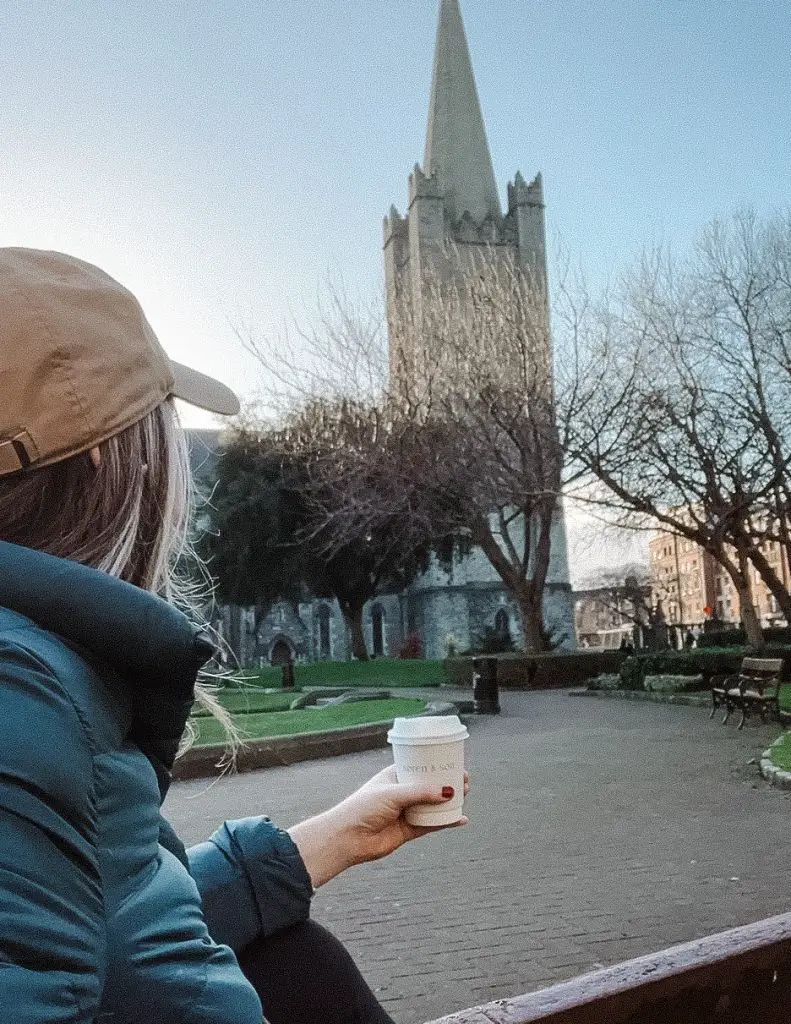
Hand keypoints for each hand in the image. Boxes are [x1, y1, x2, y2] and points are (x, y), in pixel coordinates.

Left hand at [287, 765, 469, 888]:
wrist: (347, 838)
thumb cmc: (363, 808)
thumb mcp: (393, 794)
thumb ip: (420, 793)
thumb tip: (448, 791)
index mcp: (395, 776)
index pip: (420, 766)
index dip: (438, 765)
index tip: (456, 763)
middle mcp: (402, 793)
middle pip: (430, 786)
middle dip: (448, 783)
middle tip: (465, 780)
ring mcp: (406, 811)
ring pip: (433, 805)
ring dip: (449, 802)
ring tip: (465, 796)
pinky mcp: (408, 830)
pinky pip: (431, 824)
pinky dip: (446, 822)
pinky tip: (460, 819)